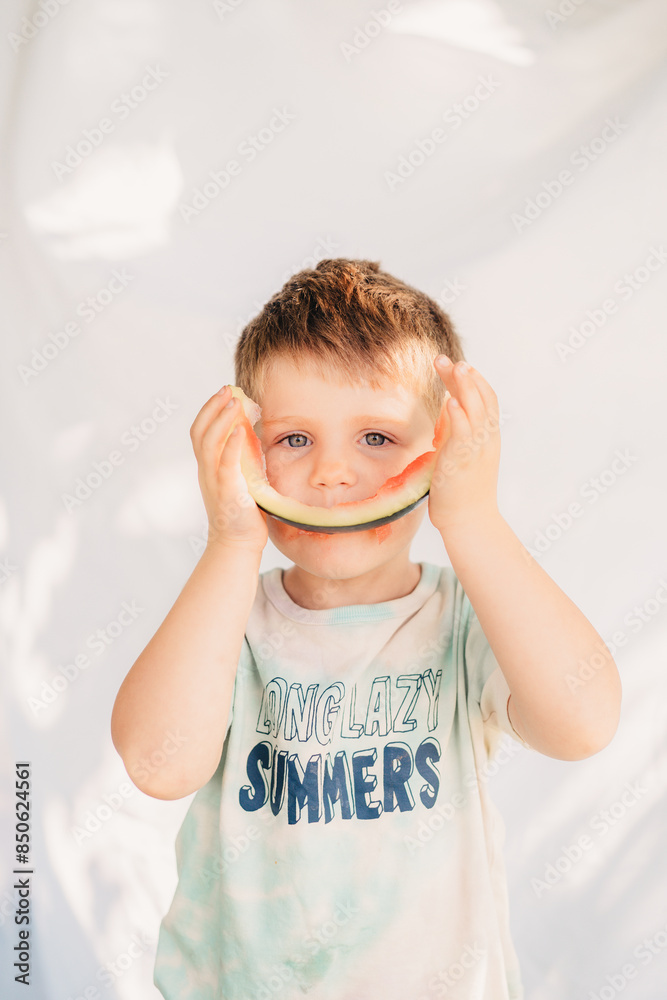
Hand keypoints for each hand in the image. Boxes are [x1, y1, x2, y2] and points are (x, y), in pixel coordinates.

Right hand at [190, 386, 268, 552]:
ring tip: (235, 401)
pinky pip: (226, 463)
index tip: (223, 393)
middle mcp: (206, 472)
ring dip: (222, 419)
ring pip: (210, 443)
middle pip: (200, 432)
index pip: (199, 432)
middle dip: (213, 407)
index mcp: (207, 468)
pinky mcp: (227, 492)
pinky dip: (232, 444)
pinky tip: (242, 429)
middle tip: (228, 389)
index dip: (208, 410)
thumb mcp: (239, 480)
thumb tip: (253, 438)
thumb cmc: (242, 513)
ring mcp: (214, 482)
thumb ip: (241, 461)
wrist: (237, 543)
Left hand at [428, 356, 501, 532]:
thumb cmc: (460, 492)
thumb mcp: (458, 452)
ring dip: (465, 387)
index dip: (471, 380)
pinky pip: (465, 433)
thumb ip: (454, 430)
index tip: (454, 364)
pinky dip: (459, 415)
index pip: (484, 399)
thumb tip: (446, 407)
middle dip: (465, 376)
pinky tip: (451, 399)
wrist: (469, 521)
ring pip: (476, 411)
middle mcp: (487, 439)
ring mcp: (478, 449)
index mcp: (487, 436)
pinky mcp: (465, 461)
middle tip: (448, 358)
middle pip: (481, 398)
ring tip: (455, 367)